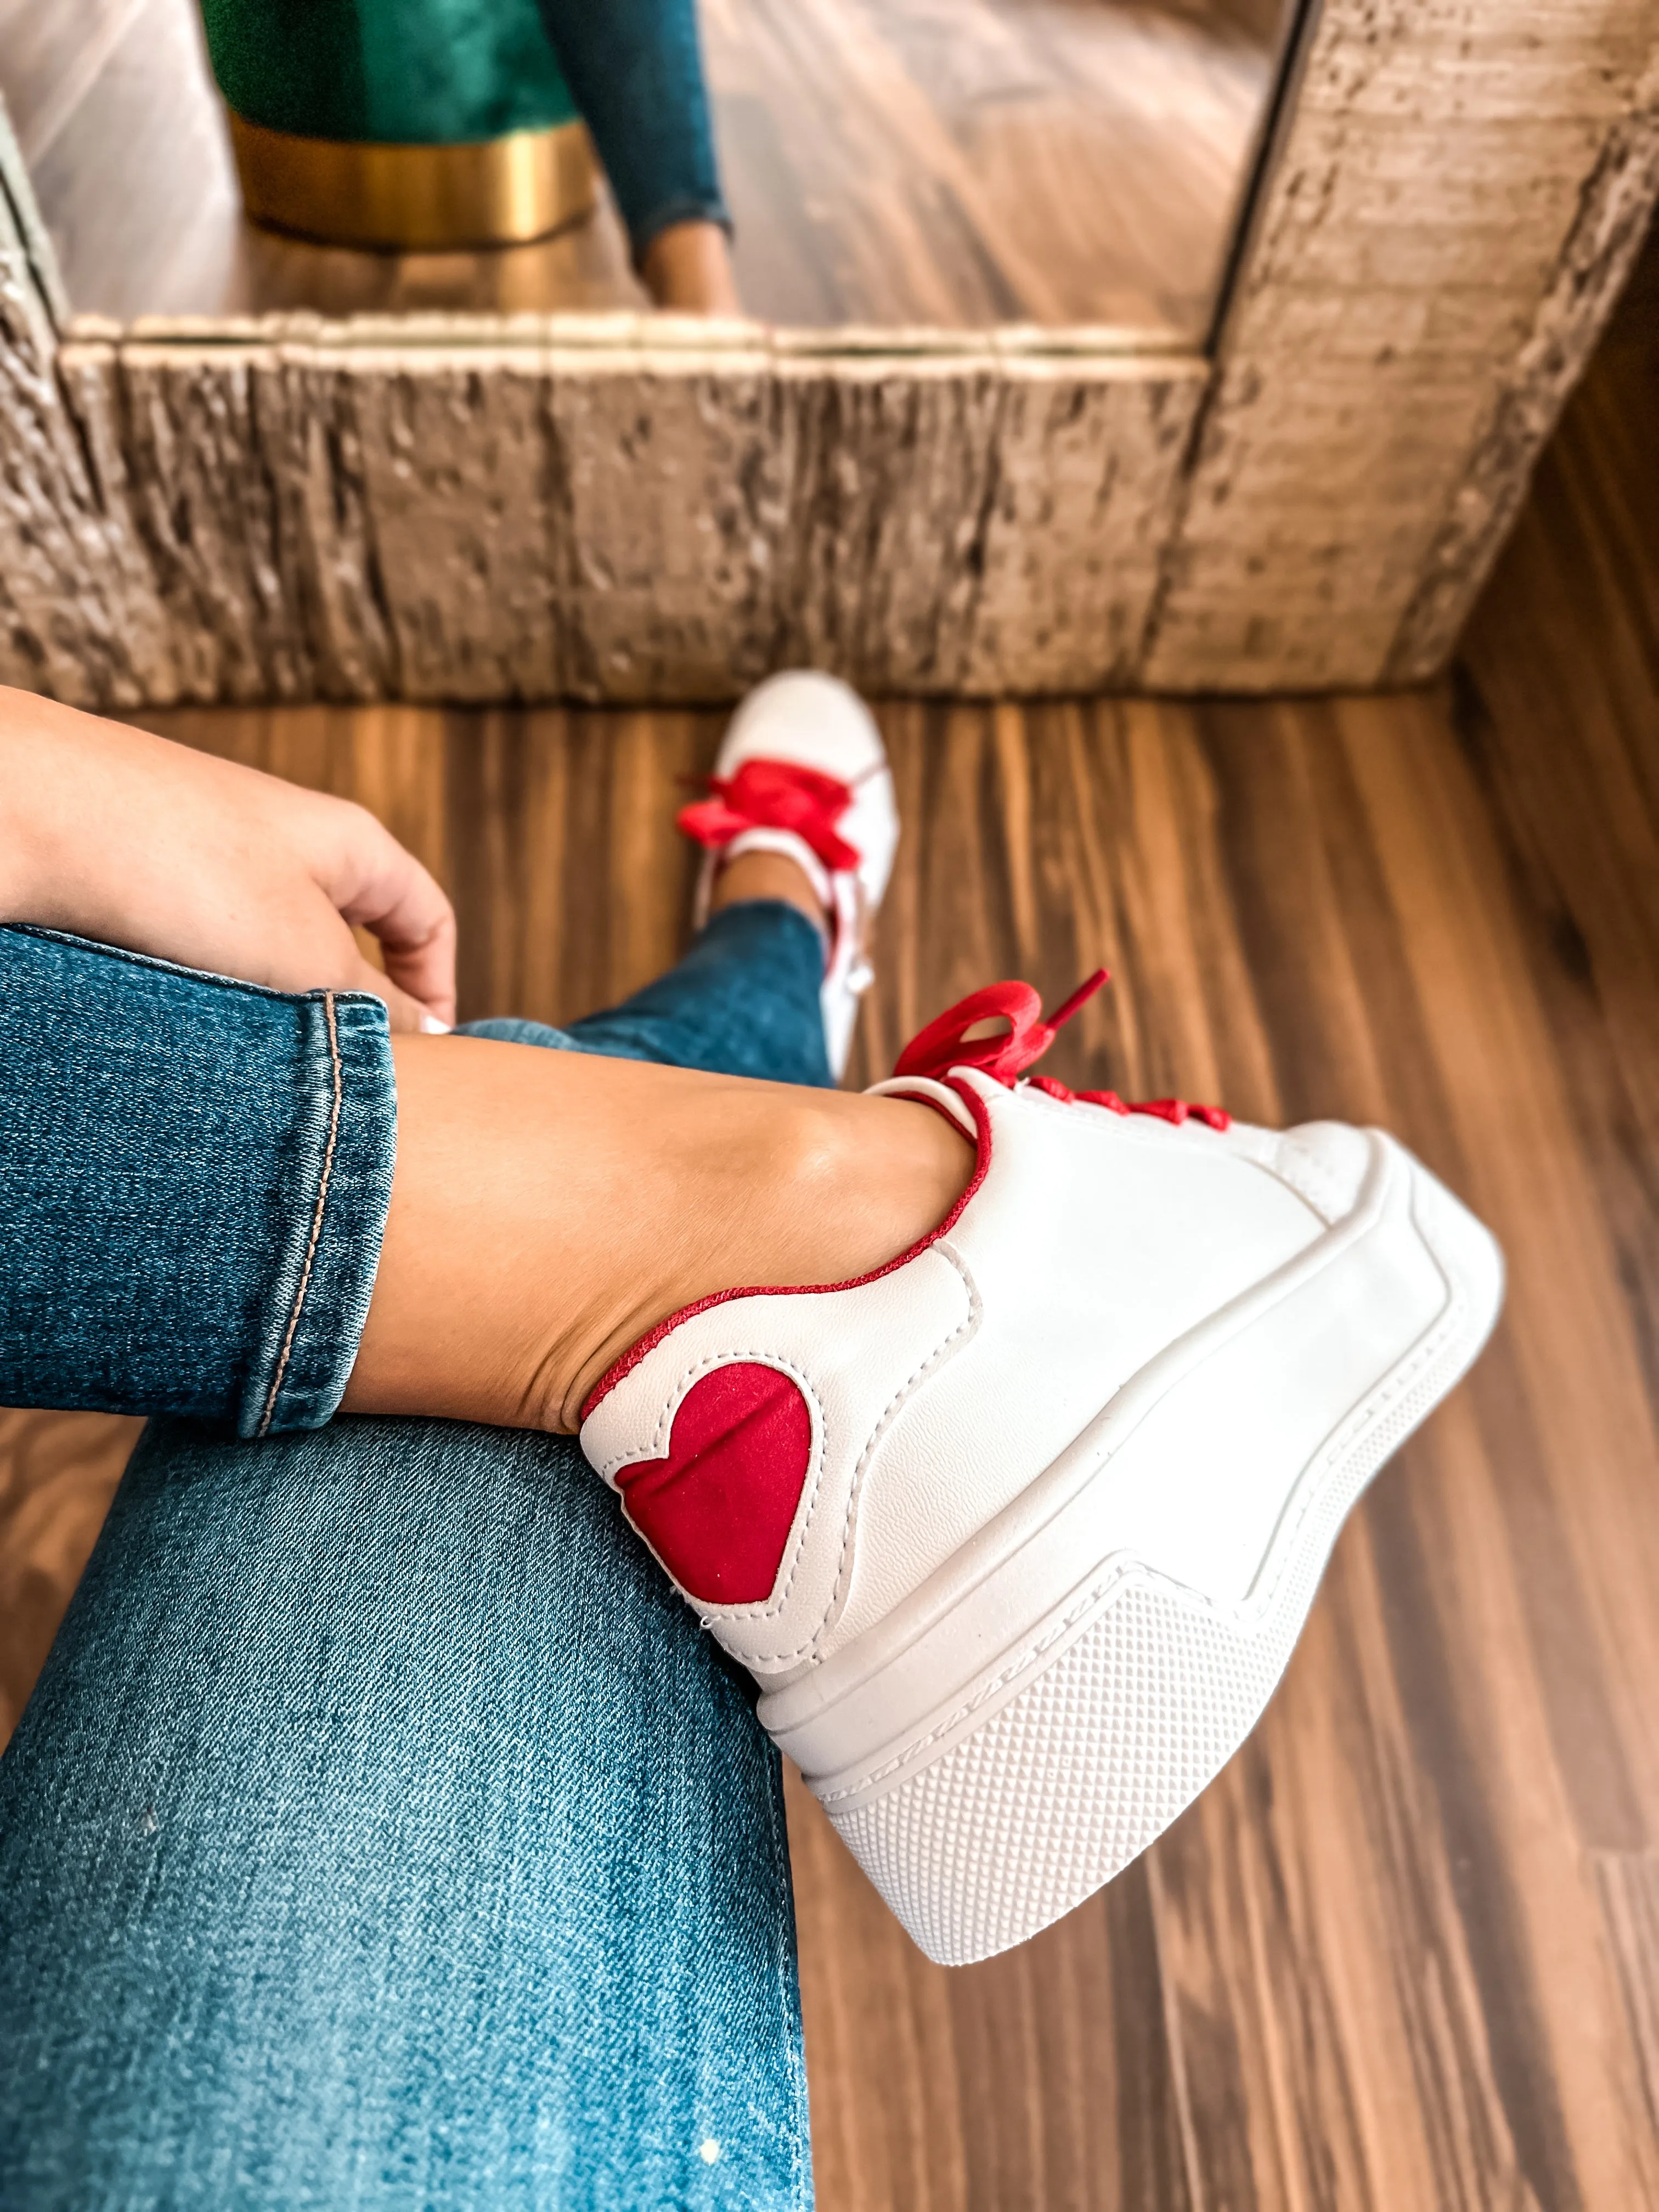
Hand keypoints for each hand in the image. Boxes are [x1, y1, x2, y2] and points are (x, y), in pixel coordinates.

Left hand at [0, 688, 455, 1030]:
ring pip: (270, 967)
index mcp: (348, 842)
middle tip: (340, 1084)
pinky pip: (204, 967)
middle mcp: (285, 850)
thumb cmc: (183, 865)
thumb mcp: (308, 954)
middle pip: (349, 948)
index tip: (428, 1060)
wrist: (32, 816)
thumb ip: (374, 1005)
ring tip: (258, 1068)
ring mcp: (212, 870)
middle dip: (348, 1020)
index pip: (427, 918)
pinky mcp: (146, 895)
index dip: (439, 990)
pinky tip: (193, 1043)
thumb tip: (422, 1043)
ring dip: (273, 1025)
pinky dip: (211, 1012)